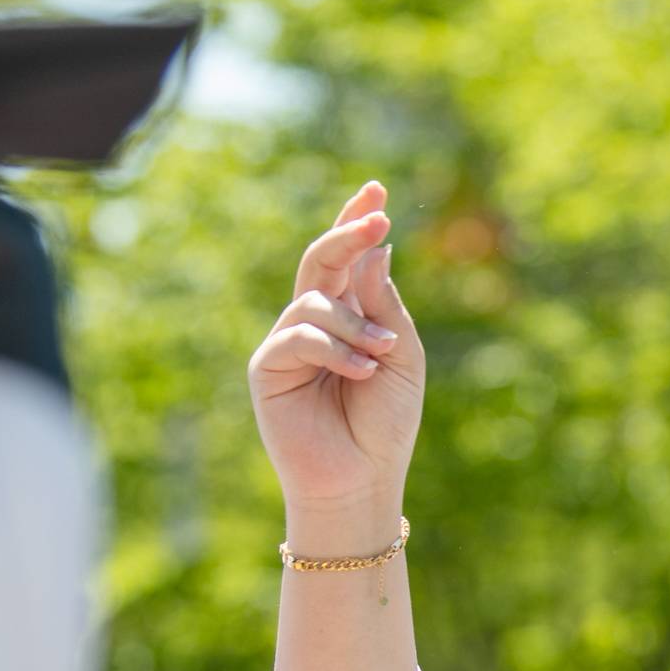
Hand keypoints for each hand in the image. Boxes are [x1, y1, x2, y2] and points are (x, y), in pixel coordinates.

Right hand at [247, 181, 427, 515]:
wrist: (362, 478)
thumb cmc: (386, 424)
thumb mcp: (401, 357)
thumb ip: (386, 305)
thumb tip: (376, 250)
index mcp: (349, 316)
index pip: (348, 260)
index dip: (356, 224)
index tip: (377, 192)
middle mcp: (314, 323)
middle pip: (322, 261)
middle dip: (348, 235)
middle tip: (379, 219)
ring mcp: (288, 343)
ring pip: (315, 300)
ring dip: (356, 324)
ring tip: (379, 357)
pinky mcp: (268, 368)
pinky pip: (299, 336)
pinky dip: (335, 349)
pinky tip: (361, 374)